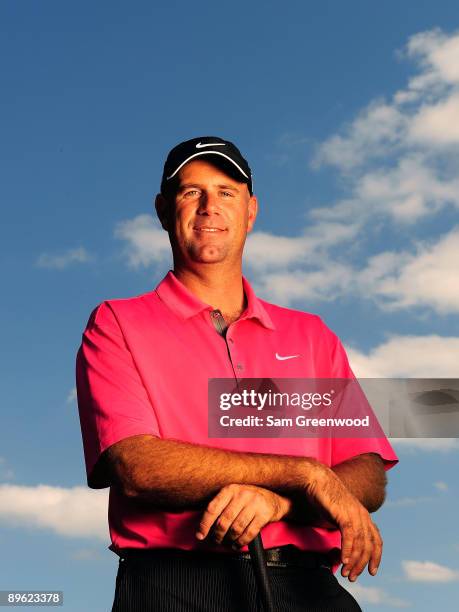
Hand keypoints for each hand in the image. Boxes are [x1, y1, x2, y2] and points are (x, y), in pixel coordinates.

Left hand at [196, 484, 290, 547]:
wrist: (274, 499)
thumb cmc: (250, 499)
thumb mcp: (234, 497)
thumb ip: (220, 507)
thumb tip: (203, 526)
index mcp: (230, 489)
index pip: (212, 508)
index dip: (204, 524)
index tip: (200, 535)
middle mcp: (242, 494)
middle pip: (223, 521)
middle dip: (217, 535)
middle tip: (216, 541)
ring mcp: (254, 504)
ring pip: (236, 529)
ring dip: (229, 540)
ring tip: (227, 543)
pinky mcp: (264, 514)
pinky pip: (249, 533)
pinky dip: (241, 542)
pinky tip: (237, 544)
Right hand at [304, 464, 382, 581]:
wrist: (316, 480)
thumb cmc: (324, 497)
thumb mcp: (339, 515)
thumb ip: (345, 528)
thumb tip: (344, 545)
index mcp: (363, 515)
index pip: (376, 540)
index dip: (376, 557)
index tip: (372, 571)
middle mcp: (362, 516)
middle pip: (369, 546)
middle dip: (362, 564)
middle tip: (353, 577)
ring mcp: (354, 515)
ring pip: (360, 544)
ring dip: (354, 562)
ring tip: (347, 573)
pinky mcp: (344, 515)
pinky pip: (349, 537)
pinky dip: (348, 551)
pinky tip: (343, 561)